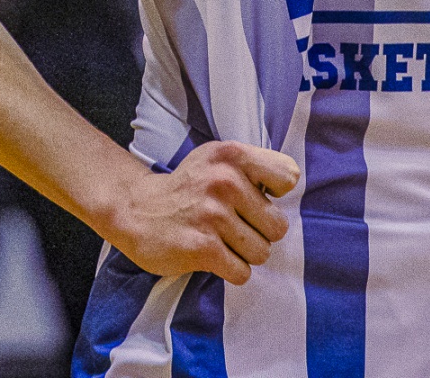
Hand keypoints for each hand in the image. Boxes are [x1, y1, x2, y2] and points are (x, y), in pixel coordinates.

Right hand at [104, 140, 299, 284]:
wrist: (136, 210)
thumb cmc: (187, 188)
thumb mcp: (218, 160)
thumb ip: (255, 167)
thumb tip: (293, 184)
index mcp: (232, 156)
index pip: (289, 176)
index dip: (276, 194)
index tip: (256, 197)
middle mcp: (224, 181)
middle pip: (279, 226)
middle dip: (260, 233)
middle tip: (233, 227)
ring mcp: (212, 215)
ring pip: (262, 252)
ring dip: (244, 253)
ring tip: (221, 240)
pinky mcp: (202, 247)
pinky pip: (242, 272)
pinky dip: (231, 270)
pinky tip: (212, 255)